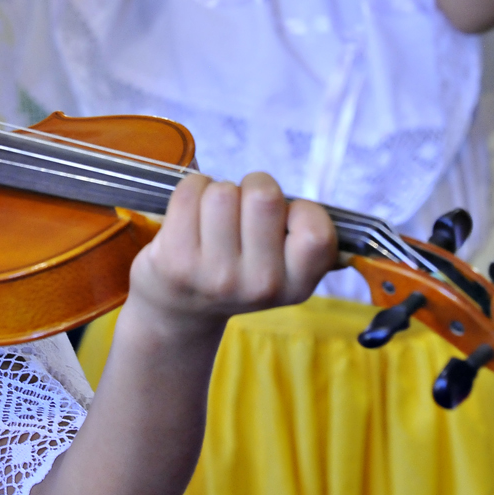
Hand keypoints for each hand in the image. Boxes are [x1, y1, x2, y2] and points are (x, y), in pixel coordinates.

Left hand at [127, 172, 336, 336]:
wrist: (182, 309)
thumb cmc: (240, 271)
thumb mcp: (284, 271)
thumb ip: (303, 241)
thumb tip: (307, 211)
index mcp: (297, 286)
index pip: (317, 232)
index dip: (301, 209)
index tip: (283, 218)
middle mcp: (260, 285)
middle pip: (264, 195)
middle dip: (255, 186)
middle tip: (245, 205)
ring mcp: (216, 275)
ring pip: (223, 191)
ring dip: (220, 189)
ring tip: (216, 211)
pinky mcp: (177, 260)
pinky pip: (190, 192)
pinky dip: (193, 187)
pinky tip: (193, 208)